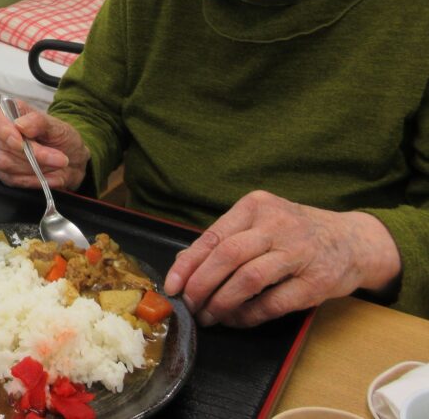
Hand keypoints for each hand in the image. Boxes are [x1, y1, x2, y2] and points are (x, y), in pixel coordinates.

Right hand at [0, 99, 89, 190]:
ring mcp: (1, 156)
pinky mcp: (6, 175)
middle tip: (59, 157)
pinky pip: (17, 180)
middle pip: (4, 146)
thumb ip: (38, 122)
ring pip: (8, 165)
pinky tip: (51, 175)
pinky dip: (37, 180)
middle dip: (34, 154)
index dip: (4, 129)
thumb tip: (20, 125)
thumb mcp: (56, 126)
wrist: (72, 160)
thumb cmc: (61, 138)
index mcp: (10, 114)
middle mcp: (1, 135)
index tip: (21, 142)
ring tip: (57, 164)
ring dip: (37, 167)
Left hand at [163, 190, 401, 326]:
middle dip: (201, 285)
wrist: (354, 241)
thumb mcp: (261, 223)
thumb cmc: (296, 232)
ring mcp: (299, 252)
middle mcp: (277, 224)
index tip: (172, 286)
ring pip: (247, 279)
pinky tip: (235, 320)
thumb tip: (182, 263)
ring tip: (208, 316)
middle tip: (189, 305)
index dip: (188, 265)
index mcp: (256, 207)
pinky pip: (272, 303)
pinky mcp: (315, 282)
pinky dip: (248, 315)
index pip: (213, 237)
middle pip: (227, 256)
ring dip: (221, 303)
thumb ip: (225, 239)